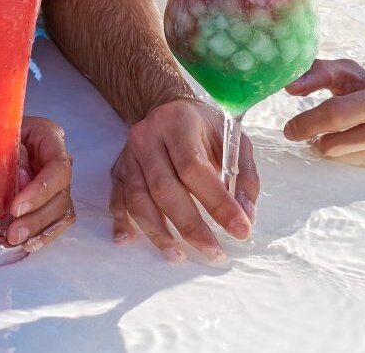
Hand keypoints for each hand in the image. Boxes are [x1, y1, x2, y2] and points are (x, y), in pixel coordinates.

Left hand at [3, 116, 75, 252]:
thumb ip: (8, 153)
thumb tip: (21, 180)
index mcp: (49, 137)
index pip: (58, 167)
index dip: (40, 191)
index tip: (15, 209)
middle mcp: (58, 160)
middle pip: (61, 194)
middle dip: (37, 218)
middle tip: (12, 234)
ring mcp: (58, 181)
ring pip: (62, 211)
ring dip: (39, 230)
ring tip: (14, 241)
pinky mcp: (51, 199)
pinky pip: (57, 221)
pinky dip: (44, 235)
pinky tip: (28, 245)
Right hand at [108, 97, 258, 262]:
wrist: (168, 108)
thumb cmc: (205, 128)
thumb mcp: (234, 140)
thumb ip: (244, 178)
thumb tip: (246, 217)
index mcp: (179, 123)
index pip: (195, 168)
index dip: (217, 203)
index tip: (240, 230)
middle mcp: (148, 137)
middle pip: (164, 188)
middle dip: (190, 226)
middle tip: (214, 252)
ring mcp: (129, 155)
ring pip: (138, 199)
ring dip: (158, 232)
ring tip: (178, 256)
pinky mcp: (119, 170)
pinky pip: (117, 199)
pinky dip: (121, 221)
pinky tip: (128, 240)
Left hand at [283, 58, 364, 165]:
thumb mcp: (348, 74)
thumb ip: (319, 73)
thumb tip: (290, 86)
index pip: (338, 113)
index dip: (308, 122)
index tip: (289, 129)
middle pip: (339, 142)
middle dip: (314, 140)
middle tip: (299, 135)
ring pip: (346, 159)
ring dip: (329, 150)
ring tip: (330, 136)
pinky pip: (359, 167)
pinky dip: (346, 157)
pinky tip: (348, 146)